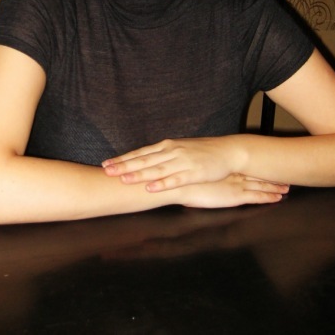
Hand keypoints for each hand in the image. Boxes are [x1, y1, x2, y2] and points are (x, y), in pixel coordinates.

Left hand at [102, 136, 243, 190]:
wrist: (228, 151)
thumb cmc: (203, 152)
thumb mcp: (180, 149)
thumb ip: (163, 155)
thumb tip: (145, 161)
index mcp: (167, 146)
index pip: (141, 153)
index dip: (123, 158)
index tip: (106, 164)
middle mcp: (172, 151)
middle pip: (144, 160)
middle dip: (124, 165)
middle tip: (106, 171)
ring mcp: (183, 161)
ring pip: (157, 169)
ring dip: (139, 174)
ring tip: (123, 179)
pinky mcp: (194, 172)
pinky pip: (175, 179)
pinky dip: (162, 184)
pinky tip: (151, 188)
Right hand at [178, 173, 288, 208]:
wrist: (180, 185)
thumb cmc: (183, 179)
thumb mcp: (194, 172)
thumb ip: (201, 171)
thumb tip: (202, 169)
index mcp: (224, 168)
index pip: (245, 166)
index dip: (258, 165)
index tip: (268, 163)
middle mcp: (233, 174)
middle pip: (256, 173)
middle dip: (271, 174)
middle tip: (285, 173)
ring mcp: (236, 185)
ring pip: (261, 184)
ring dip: (274, 185)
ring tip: (287, 187)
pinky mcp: (236, 196)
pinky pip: (257, 197)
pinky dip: (269, 197)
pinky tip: (279, 198)